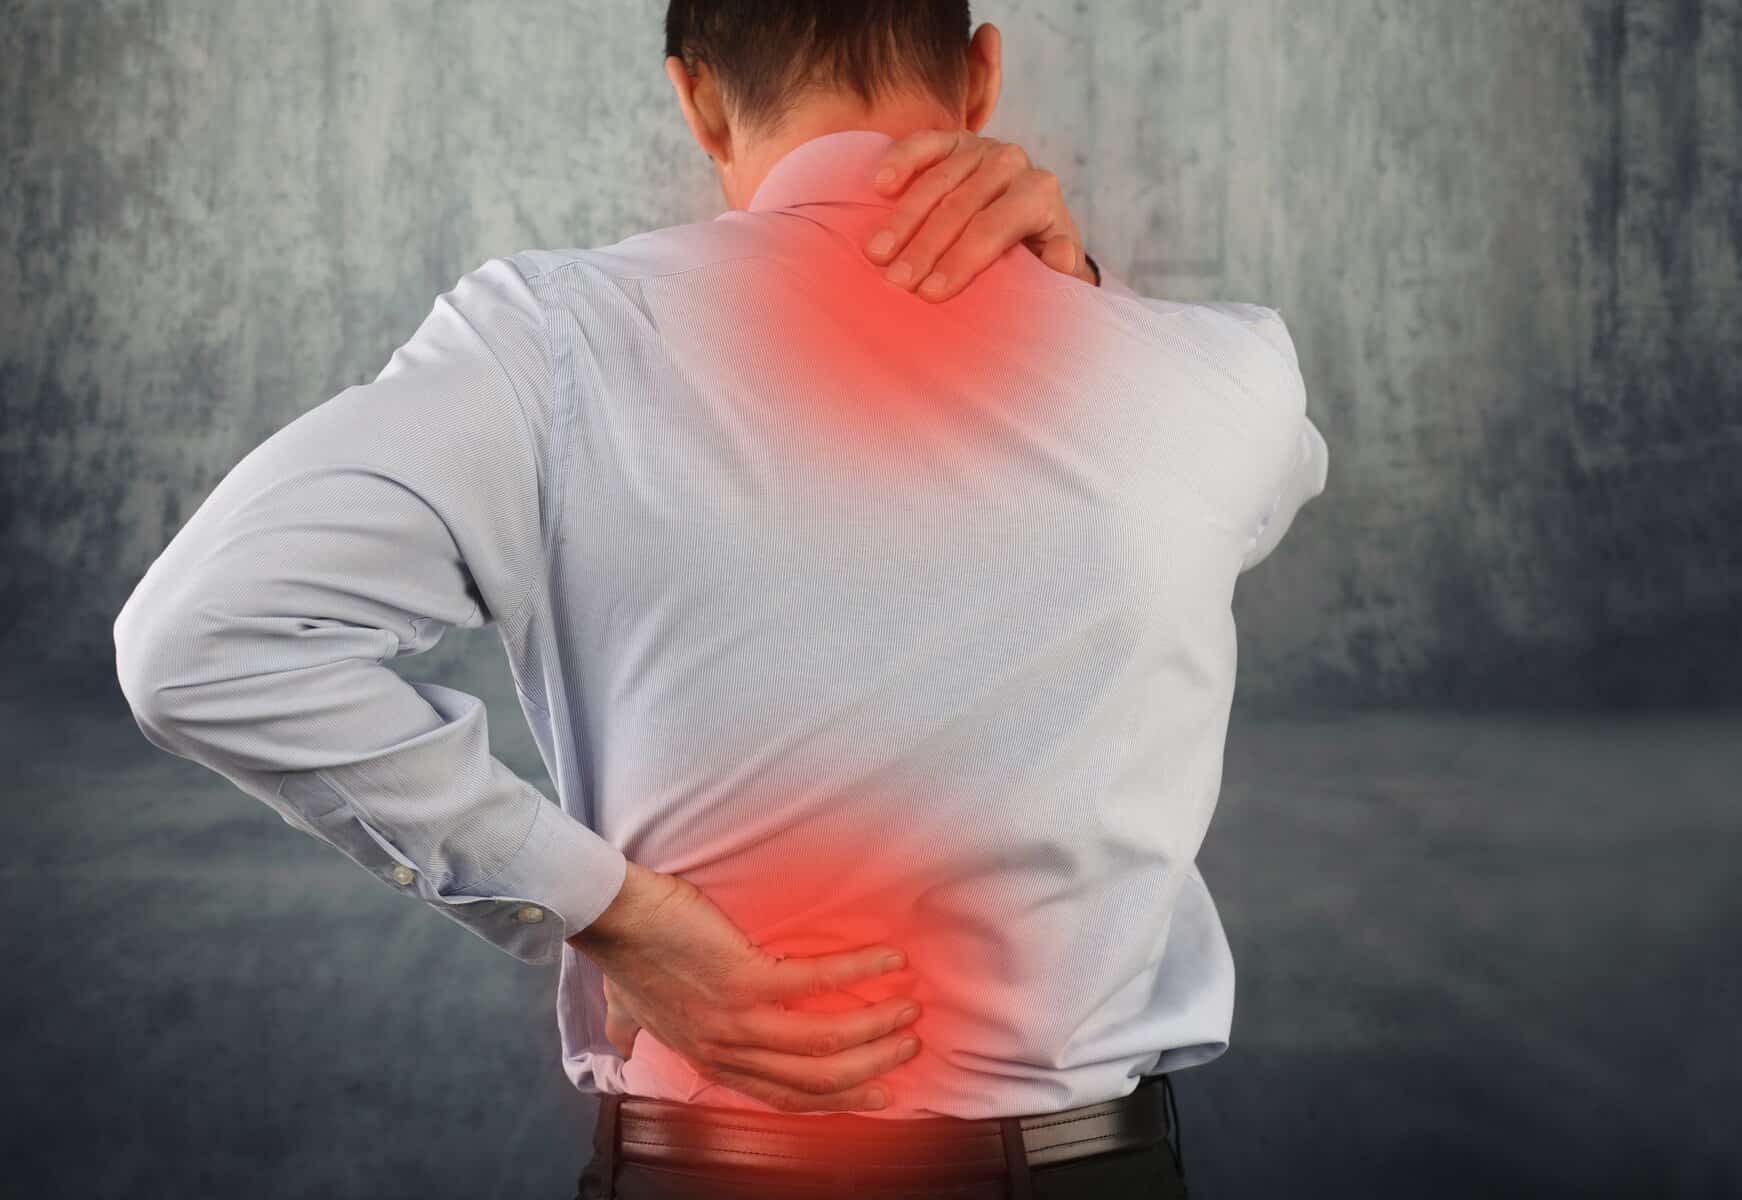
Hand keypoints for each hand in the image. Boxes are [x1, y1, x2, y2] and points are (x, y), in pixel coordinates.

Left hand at [567, 861, 922, 1112]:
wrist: (612, 916)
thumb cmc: (624, 955)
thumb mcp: (628, 1010)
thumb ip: (633, 1031)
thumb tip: (624, 1044)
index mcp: (710, 1059)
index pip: (786, 1096)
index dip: (838, 1098)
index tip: (878, 1091)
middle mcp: (727, 1049)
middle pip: (816, 1077)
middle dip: (871, 1067)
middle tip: (909, 1046)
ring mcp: (736, 1018)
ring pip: (824, 1041)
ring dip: (875, 1026)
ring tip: (909, 1007)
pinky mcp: (743, 978)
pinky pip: (815, 982)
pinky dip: (858, 971)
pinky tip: (887, 960)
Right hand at [863, 129, 1098, 301]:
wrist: (1029, 216)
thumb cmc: (1036, 252)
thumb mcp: (1056, 266)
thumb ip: (1064, 268)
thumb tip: (1062, 256)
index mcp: (1039, 194)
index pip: (994, 228)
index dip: (961, 260)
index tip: (931, 293)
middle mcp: (1012, 163)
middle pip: (960, 207)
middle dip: (925, 247)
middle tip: (897, 281)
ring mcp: (980, 148)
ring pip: (936, 181)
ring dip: (902, 219)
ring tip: (876, 254)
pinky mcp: (953, 139)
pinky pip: (923, 144)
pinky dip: (900, 161)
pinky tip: (880, 186)